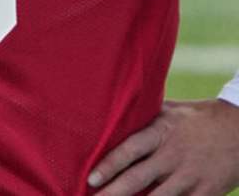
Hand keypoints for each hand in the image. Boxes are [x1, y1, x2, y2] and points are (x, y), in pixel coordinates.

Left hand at [88, 99, 238, 194]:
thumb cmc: (200, 117)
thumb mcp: (170, 110)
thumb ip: (145, 117)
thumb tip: (113, 114)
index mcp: (162, 132)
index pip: (129, 150)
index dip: (109, 165)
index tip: (91, 178)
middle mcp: (173, 155)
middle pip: (138, 178)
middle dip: (113, 193)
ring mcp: (191, 176)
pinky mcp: (208, 192)